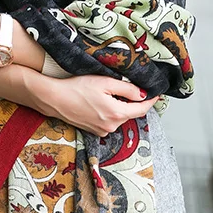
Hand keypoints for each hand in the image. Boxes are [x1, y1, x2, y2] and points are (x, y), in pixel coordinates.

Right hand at [34, 73, 161, 136]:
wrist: (54, 99)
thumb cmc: (77, 88)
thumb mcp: (105, 82)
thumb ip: (127, 89)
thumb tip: (143, 94)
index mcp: (116, 114)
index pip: (142, 109)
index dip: (151, 101)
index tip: (157, 93)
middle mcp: (111, 126)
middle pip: (130, 112)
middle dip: (131, 101)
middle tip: (124, 86)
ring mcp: (102, 130)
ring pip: (119, 116)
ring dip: (119, 106)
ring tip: (105, 92)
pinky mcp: (94, 130)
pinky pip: (109, 120)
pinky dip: (109, 111)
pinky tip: (98, 101)